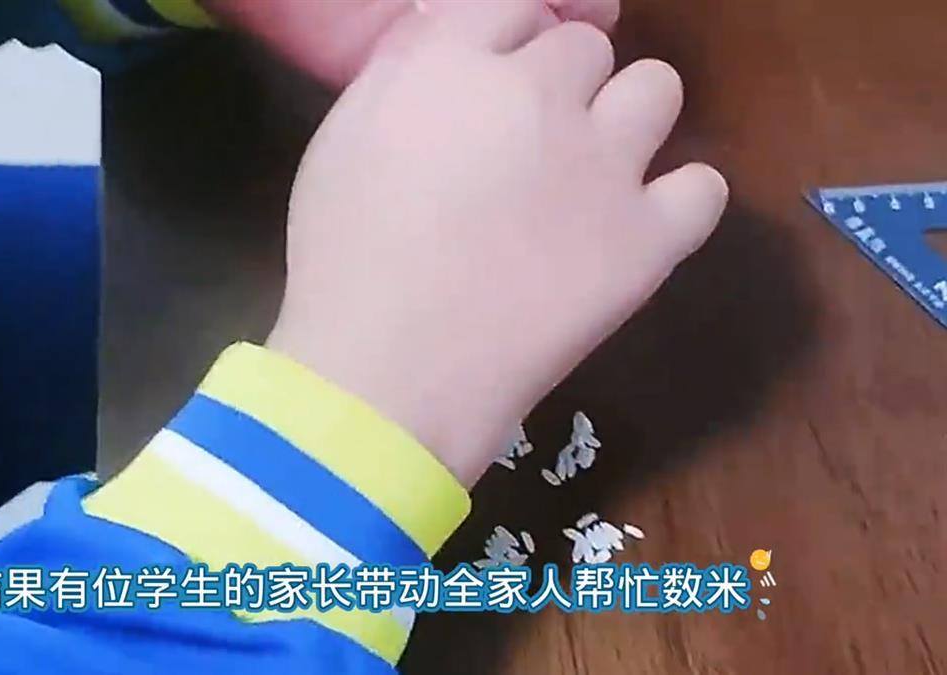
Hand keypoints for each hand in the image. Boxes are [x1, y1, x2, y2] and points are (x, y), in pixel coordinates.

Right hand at [266, 1, 727, 485]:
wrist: (390, 373)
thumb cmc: (345, 261)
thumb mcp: (343, 139)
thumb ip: (404, 72)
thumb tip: (450, 36)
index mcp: (457, 62)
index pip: (516, 3)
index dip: (511, 41)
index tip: (498, 84)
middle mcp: (542, 92)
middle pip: (586, 47)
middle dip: (561, 87)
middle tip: (528, 149)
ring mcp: (606, 164)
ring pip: (657, 90)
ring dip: (626, 121)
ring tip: (590, 176)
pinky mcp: (649, 237)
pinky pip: (703, 188)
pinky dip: (675, 202)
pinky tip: (636, 227)